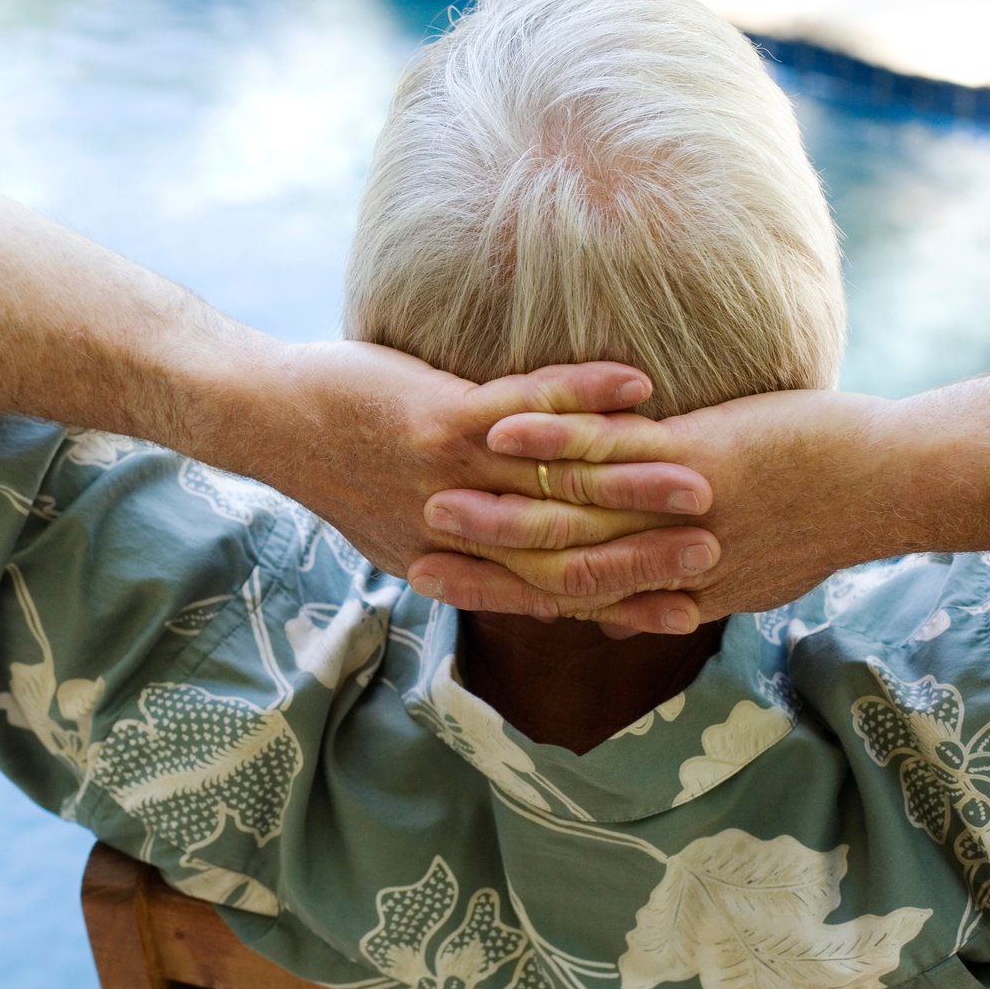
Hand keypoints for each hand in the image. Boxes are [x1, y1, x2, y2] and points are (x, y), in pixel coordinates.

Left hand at [230, 342, 719, 633]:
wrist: (268, 420)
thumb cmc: (341, 464)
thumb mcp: (403, 527)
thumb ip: (465, 546)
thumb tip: (520, 560)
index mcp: (453, 561)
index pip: (552, 589)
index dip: (621, 599)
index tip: (689, 604)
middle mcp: (456, 532)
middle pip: (568, 548)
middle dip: (646, 551)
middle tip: (721, 548)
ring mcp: (448, 479)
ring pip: (558, 488)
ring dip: (634, 478)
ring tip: (704, 474)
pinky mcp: (435, 425)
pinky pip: (522, 412)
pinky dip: (581, 398)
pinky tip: (638, 384)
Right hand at [409, 385, 891, 624]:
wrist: (887, 487)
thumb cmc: (821, 514)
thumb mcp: (743, 568)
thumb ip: (680, 584)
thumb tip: (638, 608)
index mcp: (668, 592)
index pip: (563, 601)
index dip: (496, 597)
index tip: (435, 586)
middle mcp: (661, 565)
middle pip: (549, 568)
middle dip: (476, 562)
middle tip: (411, 551)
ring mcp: (672, 516)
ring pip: (567, 514)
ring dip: (495, 503)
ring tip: (431, 488)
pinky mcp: (693, 466)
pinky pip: (607, 453)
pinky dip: (549, 437)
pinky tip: (497, 425)